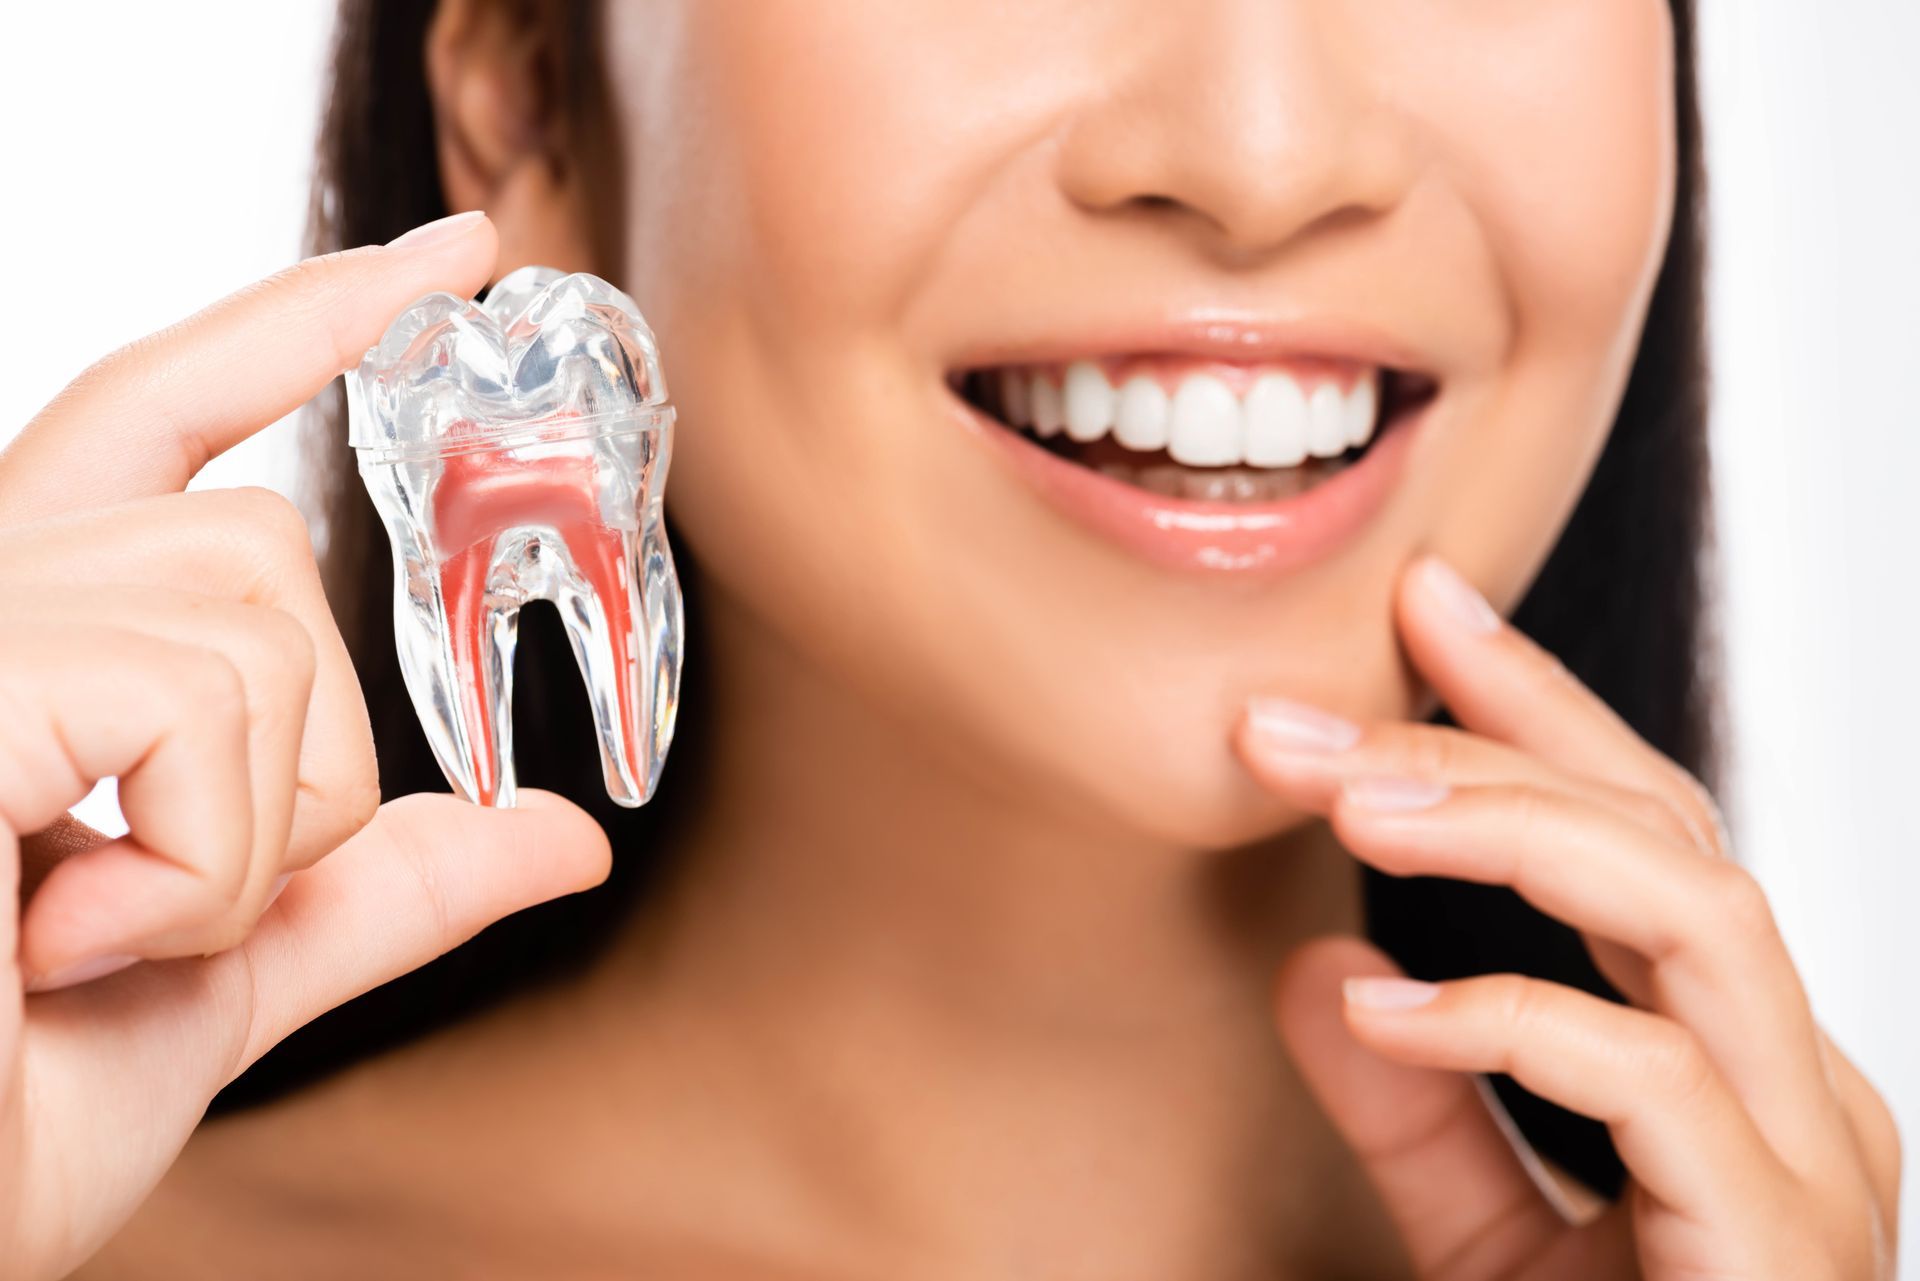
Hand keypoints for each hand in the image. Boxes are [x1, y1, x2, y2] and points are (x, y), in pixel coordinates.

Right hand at [0, 213, 613, 1280]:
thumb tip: (566, 838)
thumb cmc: (5, 1111)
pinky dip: (196, 859)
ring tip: (92, 937)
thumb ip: (382, 885)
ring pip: (253, 623)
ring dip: (247, 832)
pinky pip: (191, 694)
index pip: (160, 411)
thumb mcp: (230, 973)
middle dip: (297, 762)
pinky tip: (67, 941)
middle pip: (261, 550)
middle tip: (151, 908)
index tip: (443, 259)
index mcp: (29, 636)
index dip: (296, 324)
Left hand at [1238, 554, 1899, 1279]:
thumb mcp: (1488, 1243)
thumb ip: (1419, 1111)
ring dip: (1505, 830)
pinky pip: (1652, 1080)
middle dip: (1482, 743)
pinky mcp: (1784, 1247)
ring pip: (1692, 909)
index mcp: (1741, 1063)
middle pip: (1665, 834)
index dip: (1535, 704)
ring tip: (1348, 799)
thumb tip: (1316, 971)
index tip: (1422, 603)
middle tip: (1300, 713)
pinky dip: (1503, 1022)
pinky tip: (1377, 1008)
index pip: (1645, 828)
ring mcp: (1816, 1163)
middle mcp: (1803, 1086)